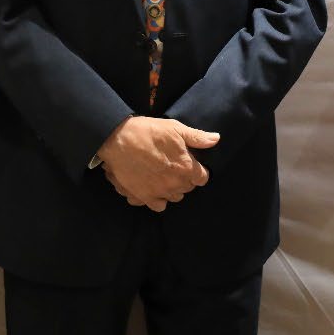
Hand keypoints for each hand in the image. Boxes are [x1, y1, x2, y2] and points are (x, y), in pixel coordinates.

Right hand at [96, 116, 218, 211]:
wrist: (117, 140)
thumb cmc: (147, 131)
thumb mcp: (175, 128)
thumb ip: (197, 137)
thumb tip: (216, 139)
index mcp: (186, 168)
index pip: (203, 178)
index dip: (199, 170)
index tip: (191, 163)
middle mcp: (174, 184)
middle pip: (188, 188)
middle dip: (185, 179)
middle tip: (176, 166)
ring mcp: (158, 193)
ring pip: (174, 197)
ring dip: (172, 189)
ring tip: (164, 176)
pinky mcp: (143, 197)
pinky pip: (158, 206)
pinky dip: (157, 199)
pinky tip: (153, 187)